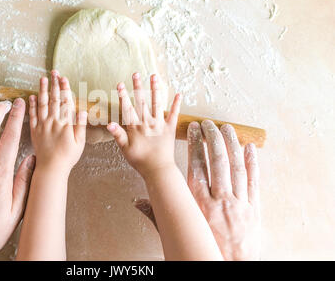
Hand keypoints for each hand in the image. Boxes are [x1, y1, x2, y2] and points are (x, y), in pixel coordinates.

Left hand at [29, 70, 86, 174]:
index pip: (65, 102)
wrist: (51, 169)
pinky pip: (32, 116)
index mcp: (65, 124)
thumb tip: (81, 111)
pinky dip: (32, 105)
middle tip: (54, 72)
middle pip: (53, 100)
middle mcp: (52, 122)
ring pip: (42, 104)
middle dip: (54, 85)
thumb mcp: (79, 143)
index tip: (64, 78)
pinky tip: (32, 96)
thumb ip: (80, 126)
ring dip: (42, 90)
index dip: (64, 89)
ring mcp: (42, 126)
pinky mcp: (34, 131)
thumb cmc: (68, 157)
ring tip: (43, 79)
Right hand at [106, 72, 181, 176]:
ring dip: (156, 89)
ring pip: (157, 103)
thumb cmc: (140, 161)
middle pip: (141, 101)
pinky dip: (176, 104)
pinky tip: (179, 94)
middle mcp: (147, 123)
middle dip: (138, 87)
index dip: (123, 96)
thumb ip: (118, 135)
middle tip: (136, 74)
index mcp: (135, 127)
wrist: (158, 169)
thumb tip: (109, 123)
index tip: (120, 84)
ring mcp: (160, 124)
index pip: (127, 108)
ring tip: (154, 76)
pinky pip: (174, 114)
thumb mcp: (125, 149)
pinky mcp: (170, 128)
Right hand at [134, 121, 260, 259]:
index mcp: (199, 203)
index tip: (193, 130)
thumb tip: (137, 202)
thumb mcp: (177, 231)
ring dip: (231, 144)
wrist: (231, 267)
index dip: (195, 144)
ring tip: (226, 128)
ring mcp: (239, 202)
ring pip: (235, 167)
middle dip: (212, 138)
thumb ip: (157, 214)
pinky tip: (250, 147)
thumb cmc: (204, 248)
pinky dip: (253, 162)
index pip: (196, 165)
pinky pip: (254, 181)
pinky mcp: (254, 208)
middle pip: (216, 161)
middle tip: (209, 124)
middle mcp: (219, 199)